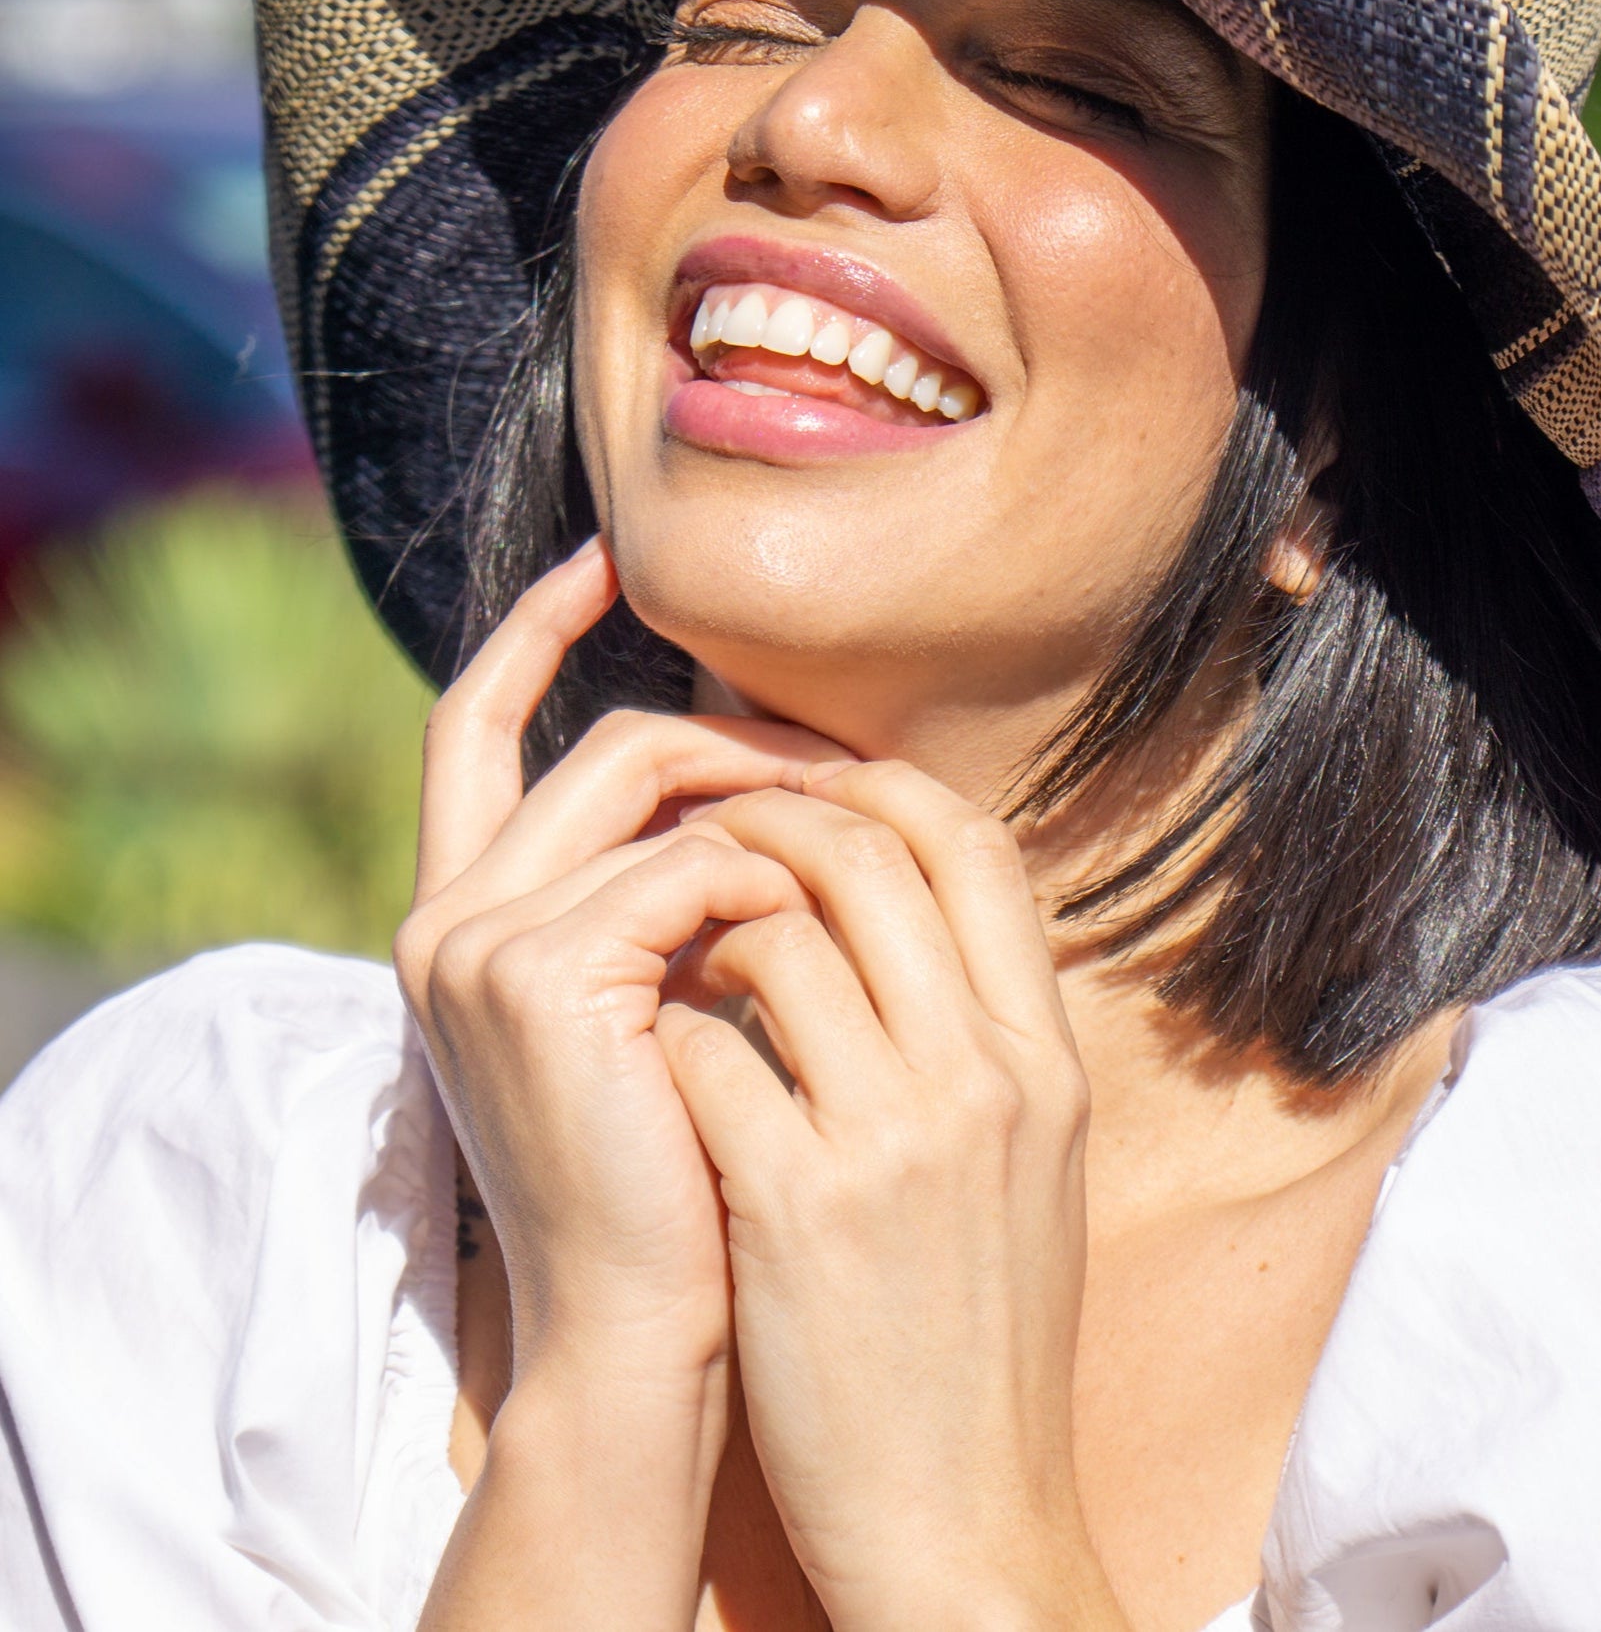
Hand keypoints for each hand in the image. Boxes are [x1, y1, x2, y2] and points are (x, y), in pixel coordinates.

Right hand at [399, 540, 853, 1631]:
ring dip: (774, 797)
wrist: (647, 1338)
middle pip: (605, 743)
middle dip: (735, 734)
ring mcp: (479, 945)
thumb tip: (760, 775)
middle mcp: (445, 918)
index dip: (533, 633)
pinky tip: (827, 941)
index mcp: (461, 920)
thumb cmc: (681, 1178)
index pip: (469, 728)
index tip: (608, 560)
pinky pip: (695, 863)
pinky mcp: (540, 978)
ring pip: (651, 779)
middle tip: (845, 762)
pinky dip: (778, 883)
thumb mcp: (658, 1007)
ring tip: (858, 845)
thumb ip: (665, 894)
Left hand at [654, 762, 1126, 1631]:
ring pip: (780, 935)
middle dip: (772, 817)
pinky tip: (654, 1054)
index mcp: (1044, 1058)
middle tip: (706, 834)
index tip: (812, 786)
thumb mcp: (1032, 1166)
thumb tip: (906, 913)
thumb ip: (983, 1035)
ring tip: (674, 948)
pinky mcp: (798, 1209)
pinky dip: (670, 1028)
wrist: (967, 1520)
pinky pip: (709, 1052)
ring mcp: (895, 1140)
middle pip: (873, 856)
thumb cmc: (982, 1340)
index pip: (972, 844)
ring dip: (707, 920)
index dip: (882, 786)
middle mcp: (984, 1077)